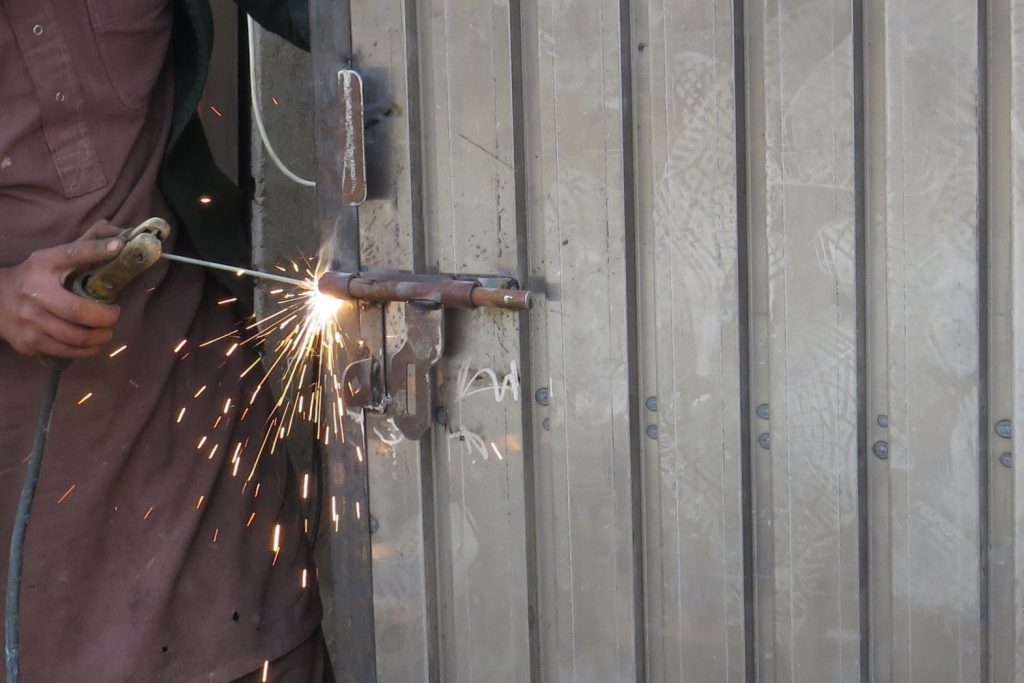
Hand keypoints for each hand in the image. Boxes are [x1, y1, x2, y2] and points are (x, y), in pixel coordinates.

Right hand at [0, 222, 124, 358]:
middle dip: (105, 317)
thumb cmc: (34, 279)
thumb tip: (118, 245)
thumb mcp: (50, 261)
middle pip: (78, 311)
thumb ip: (80, 255)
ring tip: (106, 332)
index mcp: (42, 267)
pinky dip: (86, 350)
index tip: (118, 247)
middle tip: (114, 315)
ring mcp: (29, 322)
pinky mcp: (28, 343)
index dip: (96, 251)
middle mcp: (34, 294)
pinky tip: (92, 344)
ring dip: (100, 337)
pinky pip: (65, 351)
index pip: (72, 254)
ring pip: (75, 337)